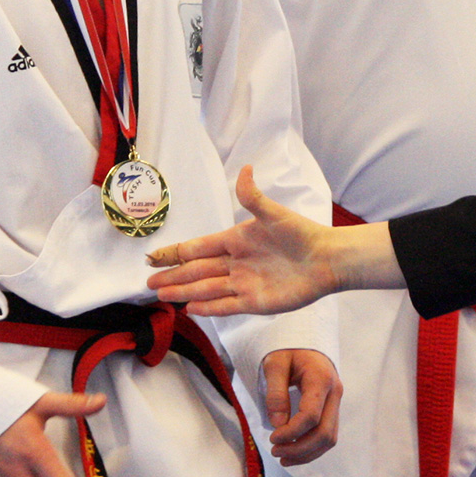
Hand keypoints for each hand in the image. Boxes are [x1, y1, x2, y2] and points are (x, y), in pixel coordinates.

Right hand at [147, 166, 344, 314]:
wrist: (326, 260)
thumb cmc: (301, 234)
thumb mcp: (273, 213)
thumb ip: (253, 196)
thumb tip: (246, 168)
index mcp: (235, 240)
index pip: (197, 248)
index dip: (175, 253)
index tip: (153, 257)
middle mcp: (235, 263)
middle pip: (197, 271)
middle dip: (173, 276)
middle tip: (149, 283)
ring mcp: (244, 284)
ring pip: (206, 289)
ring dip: (184, 292)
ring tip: (162, 296)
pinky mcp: (255, 302)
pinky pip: (226, 306)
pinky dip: (208, 308)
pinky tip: (190, 308)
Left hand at [259, 348, 341, 464]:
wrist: (305, 340)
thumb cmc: (288, 349)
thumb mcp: (275, 363)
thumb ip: (275, 393)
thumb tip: (278, 424)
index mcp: (321, 378)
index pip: (311, 416)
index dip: (291, 432)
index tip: (272, 438)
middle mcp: (335, 392)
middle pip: (324, 432)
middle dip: (299, 448)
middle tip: (275, 451)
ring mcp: (336, 401)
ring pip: (329, 438)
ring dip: (307, 453)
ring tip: (283, 457)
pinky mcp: (333, 408)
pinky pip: (328, 434)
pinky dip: (312, 448)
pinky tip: (294, 451)